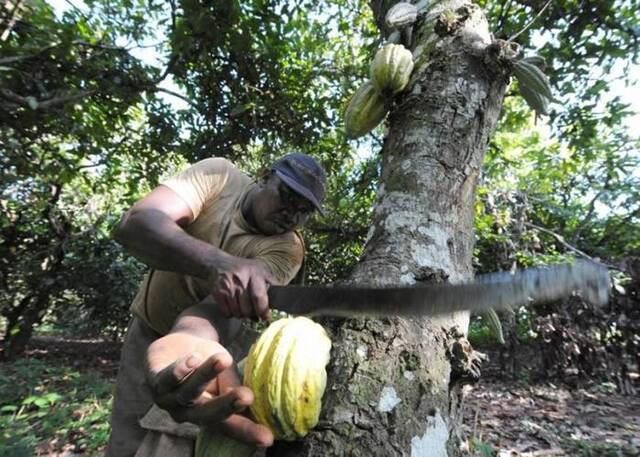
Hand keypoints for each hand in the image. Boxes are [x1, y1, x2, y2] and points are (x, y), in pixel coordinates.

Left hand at [147, 333, 273, 446]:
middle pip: (207, 414)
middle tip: (247, 396)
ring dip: (205, 376)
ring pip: (188, 392)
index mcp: (208, 414)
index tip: (268, 438)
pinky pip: (167, 377)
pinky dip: (180, 369)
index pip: (229, 426)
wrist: (184, 339)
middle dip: (227, 406)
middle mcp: (187, 412)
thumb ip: (233, 389)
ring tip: (223, 360)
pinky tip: (194, 359)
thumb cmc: (210, 362)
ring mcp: (169, 399)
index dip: (248, 433)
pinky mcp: (154, 380)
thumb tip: (256, 403)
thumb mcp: (226, 375)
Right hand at [211, 257, 273, 319]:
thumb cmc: (244, 269)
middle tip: (253, 311)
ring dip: (241, 314)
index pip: (259, 297)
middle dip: (252, 314)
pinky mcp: (217, 293)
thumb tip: (283, 297)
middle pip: (248, 309)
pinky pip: (227, 312)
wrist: (219, 263)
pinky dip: (231, 313)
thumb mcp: (260, 270)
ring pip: (237, 312)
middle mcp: (240, 279)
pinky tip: (233, 305)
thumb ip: (272, 282)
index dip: (263, 311)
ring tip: (243, 306)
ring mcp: (227, 286)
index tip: (266, 318)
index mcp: (254, 273)